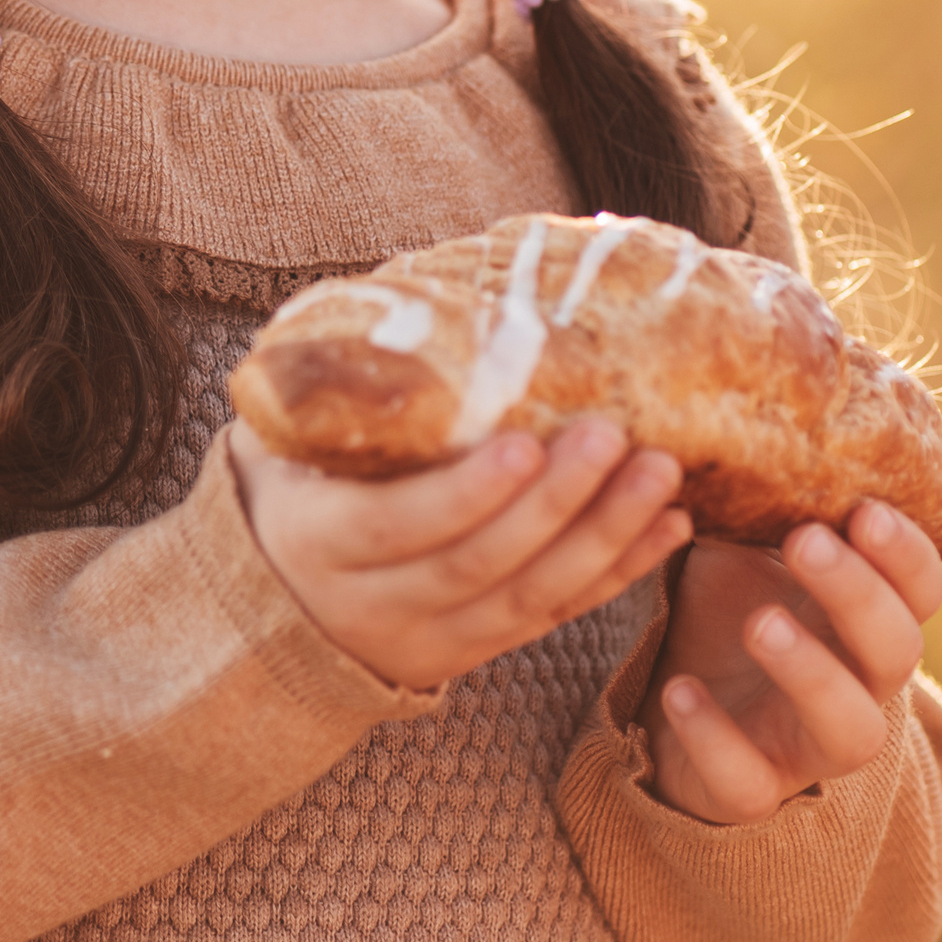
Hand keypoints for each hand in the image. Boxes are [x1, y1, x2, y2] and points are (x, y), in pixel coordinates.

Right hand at [227, 415, 691, 692]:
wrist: (273, 609)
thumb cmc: (292, 488)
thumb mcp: (282, 445)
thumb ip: (336, 394)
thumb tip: (415, 291)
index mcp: (318, 542)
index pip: (395, 526)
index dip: (464, 493)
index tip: (526, 442)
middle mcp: (372, 605)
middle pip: (476, 565)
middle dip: (554, 504)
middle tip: (613, 436)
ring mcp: (430, 639)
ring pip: (528, 601)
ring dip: (603, 538)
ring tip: (662, 475)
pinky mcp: (476, 650)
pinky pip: (555, 617)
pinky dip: (617, 574)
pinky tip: (669, 528)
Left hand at [639, 501, 941, 823]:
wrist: (677, 695)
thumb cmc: (728, 598)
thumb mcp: (743, 538)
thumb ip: (759, 489)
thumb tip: (739, 401)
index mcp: (866, 613)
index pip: (920, 590)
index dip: (906, 555)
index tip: (865, 508)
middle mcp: (857, 682)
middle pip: (897, 651)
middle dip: (858, 594)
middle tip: (806, 539)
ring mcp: (808, 743)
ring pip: (853, 731)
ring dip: (814, 674)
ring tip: (762, 623)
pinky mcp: (752, 787)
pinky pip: (750, 784)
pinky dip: (716, 738)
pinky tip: (678, 691)